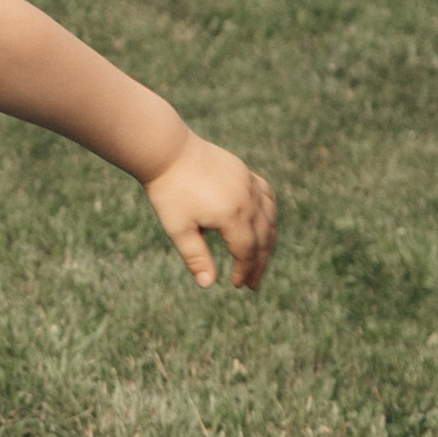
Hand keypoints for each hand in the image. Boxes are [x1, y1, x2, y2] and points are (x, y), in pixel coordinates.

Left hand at [145, 132, 276, 290]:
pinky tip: (264, 224)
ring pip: (269, 218)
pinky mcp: (245, 173)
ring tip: (260, 259)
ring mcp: (249, 184)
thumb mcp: (178, 228)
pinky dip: (269, 214)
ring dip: (268, 241)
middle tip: (253, 284)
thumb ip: (195, 256)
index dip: (245, 270)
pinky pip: (266, 197)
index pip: (247, 251)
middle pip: (263, 238)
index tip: (238, 285)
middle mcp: (247, 200)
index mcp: (232, 215)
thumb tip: (209, 284)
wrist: (168, 151)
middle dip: (259, 263)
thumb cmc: (169, 191)